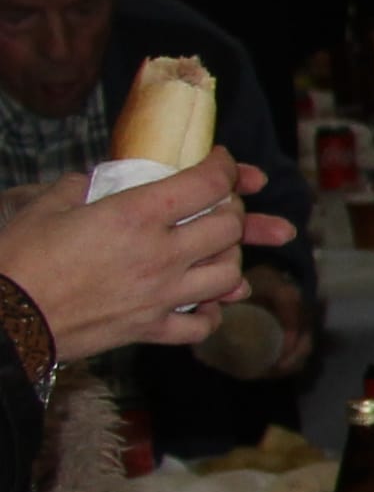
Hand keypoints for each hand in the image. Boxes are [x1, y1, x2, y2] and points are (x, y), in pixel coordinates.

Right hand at [0, 162, 293, 356]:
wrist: (3, 319)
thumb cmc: (18, 259)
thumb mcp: (47, 206)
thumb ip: (81, 187)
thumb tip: (93, 182)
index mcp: (135, 215)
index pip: (208, 184)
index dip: (225, 167)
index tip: (220, 162)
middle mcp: (160, 254)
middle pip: (230, 227)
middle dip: (233, 209)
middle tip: (218, 204)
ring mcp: (160, 296)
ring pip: (229, 276)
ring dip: (229, 258)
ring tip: (213, 249)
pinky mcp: (150, 329)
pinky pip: (203, 325)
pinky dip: (211, 312)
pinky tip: (202, 300)